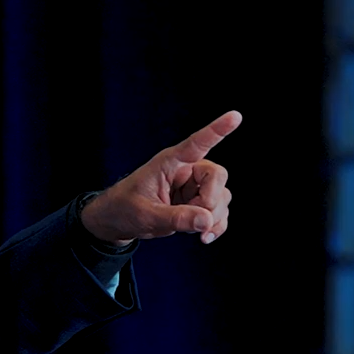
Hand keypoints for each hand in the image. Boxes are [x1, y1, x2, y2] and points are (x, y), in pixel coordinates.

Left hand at [80, 111, 239, 246]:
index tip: (235, 116)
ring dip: (213, 217)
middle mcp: (186, 170)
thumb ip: (176, 217)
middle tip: (194, 217)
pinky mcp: (198, 204)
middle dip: (211, 200)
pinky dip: (216, 226)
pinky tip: (204, 237)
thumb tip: (207, 220)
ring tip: (191, 230)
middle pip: (218, 175)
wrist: (118, 222)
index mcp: (170, 162)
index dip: (217, 130)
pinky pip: (220, 212)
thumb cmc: (125, 208)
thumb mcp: (147, 215)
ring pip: (222, 197)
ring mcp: (195, 187)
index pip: (196, 143)